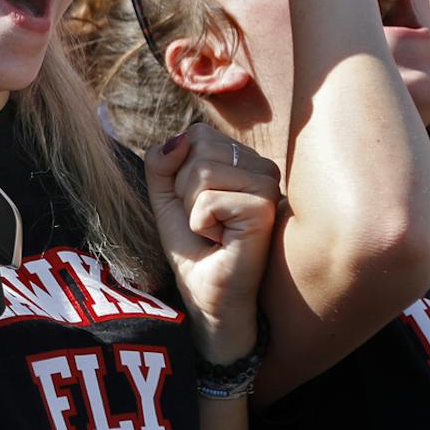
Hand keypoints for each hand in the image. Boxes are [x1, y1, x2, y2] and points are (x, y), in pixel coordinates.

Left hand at [146, 125, 279, 362]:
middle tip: (205, 222)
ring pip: (202, 170)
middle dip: (183, 190)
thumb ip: (162, 162)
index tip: (196, 206)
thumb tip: (178, 139)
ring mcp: (268, 186)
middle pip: (198, 147)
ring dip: (192, 209)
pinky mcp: (264, 208)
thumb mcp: (166, 197)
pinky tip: (222, 241)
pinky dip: (201, 224)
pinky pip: (208, 199)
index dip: (178, 172)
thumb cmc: (193, 248)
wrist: (208, 295)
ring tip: (214, 232)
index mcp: (243, 160)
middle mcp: (262, 167)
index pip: (196, 134)